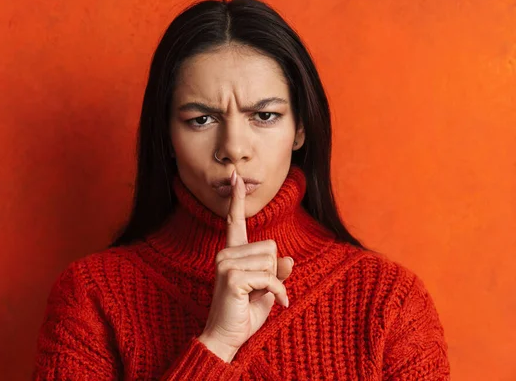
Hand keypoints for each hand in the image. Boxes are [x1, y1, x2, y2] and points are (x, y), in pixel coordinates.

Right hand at [198, 169, 293, 361]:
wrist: (226, 338)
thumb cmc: (244, 314)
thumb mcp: (266, 290)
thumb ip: (277, 273)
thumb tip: (290, 260)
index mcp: (231, 253)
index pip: (235, 221)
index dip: (237, 200)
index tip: (236, 177)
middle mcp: (225, 253)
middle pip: (271, 247)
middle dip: (274, 270)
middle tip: (262, 290)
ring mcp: (226, 264)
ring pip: (271, 261)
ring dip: (275, 282)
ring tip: (262, 297)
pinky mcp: (232, 278)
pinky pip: (271, 278)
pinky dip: (279, 293)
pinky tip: (277, 303)